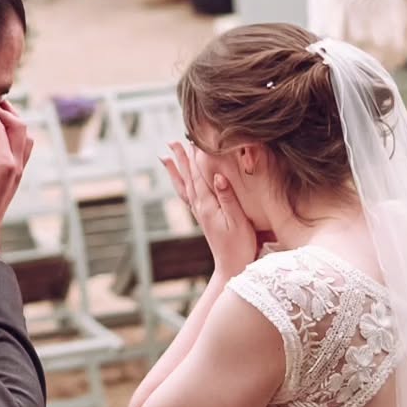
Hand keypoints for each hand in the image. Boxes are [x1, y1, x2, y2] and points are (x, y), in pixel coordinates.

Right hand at [0, 100, 33, 256]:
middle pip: (20, 127)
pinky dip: (13, 135)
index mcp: (5, 162)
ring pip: (24, 137)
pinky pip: (21, 149)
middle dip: (6, 111)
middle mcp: (16, 165)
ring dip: (12, 122)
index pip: (2, 126)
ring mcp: (17, 172)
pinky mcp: (14, 177)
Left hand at [163, 142, 258, 279]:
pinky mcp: (204, 217)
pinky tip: (181, 179)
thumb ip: (228, 199)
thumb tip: (219, 176)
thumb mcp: (238, 222)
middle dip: (181, 158)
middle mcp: (200, 208)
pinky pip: (188, 196)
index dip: (195, 157)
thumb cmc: (240, 246)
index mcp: (207, 206)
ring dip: (177, 169)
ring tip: (167, 155)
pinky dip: (182, 184)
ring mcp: (200, 213)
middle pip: (188, 178)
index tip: (193, 138)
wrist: (231, 267)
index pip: (199, 176)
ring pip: (185, 186)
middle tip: (172, 141)